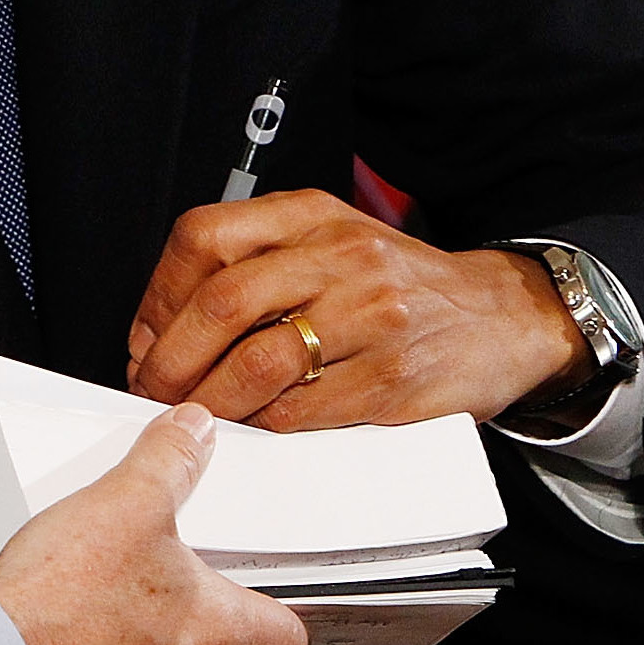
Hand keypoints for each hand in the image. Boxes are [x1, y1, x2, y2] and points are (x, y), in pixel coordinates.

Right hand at [0, 404, 306, 644]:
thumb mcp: (125, 500)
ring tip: (113, 623)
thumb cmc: (66, 595)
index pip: (283, 639)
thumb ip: (168, 460)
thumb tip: (194, 428)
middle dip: (205, 640)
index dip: (276, 620)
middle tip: (170, 602)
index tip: (262, 606)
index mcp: (214, 627)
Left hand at [125, 189, 590, 427]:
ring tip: (192, 417)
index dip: (158, 296)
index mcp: (311, 215)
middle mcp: (340, 256)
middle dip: (171, 358)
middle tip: (152, 390)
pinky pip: (304, 410)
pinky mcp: (392, 378)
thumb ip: (255, 265)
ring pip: (259, 361)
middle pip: (223, 302)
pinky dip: (262, 425)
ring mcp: (370, 316)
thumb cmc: (399, 283)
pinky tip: (250, 428)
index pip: (204, 239)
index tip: (142, 339)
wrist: (501, 317)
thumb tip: (161, 327)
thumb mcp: (330, 241)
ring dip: (210, 399)